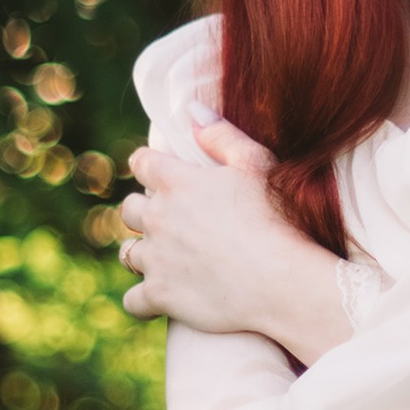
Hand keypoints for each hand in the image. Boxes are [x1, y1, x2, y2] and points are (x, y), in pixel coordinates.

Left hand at [117, 116, 350, 364]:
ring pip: (127, 253)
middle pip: (128, 209)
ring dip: (142, 254)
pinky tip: (157, 300)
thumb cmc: (276, 218)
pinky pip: (132, 300)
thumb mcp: (256, 164)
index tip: (162, 173)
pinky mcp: (160, 295)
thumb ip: (221, 135)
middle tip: (168, 220)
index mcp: (176, 181)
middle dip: (143, 211)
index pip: (141, 162)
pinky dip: (142, 300)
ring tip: (163, 259)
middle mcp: (158, 218)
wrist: (282, 281)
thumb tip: (191, 109)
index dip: (150, 166)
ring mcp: (155, 259)